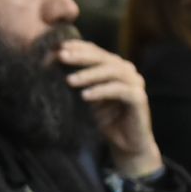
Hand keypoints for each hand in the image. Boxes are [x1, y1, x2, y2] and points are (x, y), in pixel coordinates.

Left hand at [54, 41, 161, 178]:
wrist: (126, 144)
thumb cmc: (105, 119)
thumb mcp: (86, 98)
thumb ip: (76, 81)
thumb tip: (51, 64)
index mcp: (115, 67)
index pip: (96, 52)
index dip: (78, 47)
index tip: (58, 47)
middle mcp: (127, 71)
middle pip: (103, 58)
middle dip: (81, 57)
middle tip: (62, 57)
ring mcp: (135, 83)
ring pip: (112, 71)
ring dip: (89, 74)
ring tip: (70, 80)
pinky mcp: (139, 98)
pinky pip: (120, 91)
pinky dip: (101, 91)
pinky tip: (85, 96)